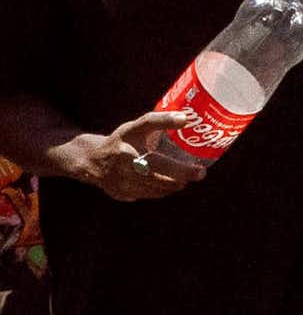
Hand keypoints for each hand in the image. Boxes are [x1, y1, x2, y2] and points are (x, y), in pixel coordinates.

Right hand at [72, 112, 205, 202]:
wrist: (89, 161)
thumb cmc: (119, 141)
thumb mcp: (136, 127)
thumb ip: (160, 121)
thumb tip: (186, 118)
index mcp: (130, 154)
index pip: (159, 164)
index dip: (182, 170)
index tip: (200, 170)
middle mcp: (126, 173)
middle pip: (162, 181)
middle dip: (182, 179)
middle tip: (198, 174)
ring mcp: (124, 187)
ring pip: (158, 191)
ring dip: (174, 185)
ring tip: (183, 176)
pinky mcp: (123, 196)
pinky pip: (149, 195)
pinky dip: (161, 190)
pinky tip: (167, 182)